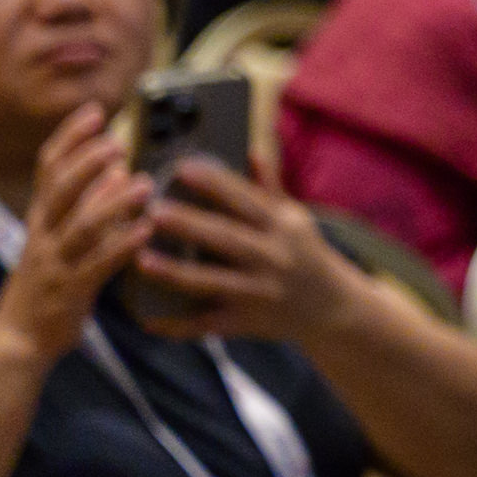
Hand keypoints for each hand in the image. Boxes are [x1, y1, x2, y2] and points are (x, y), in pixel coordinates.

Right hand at [0, 105, 150, 361]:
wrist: (19, 339)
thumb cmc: (49, 285)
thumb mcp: (62, 240)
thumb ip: (89, 206)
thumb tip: (120, 170)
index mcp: (41, 218)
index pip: (49, 168)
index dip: (70, 137)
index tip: (94, 111)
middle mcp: (43, 235)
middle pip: (60, 190)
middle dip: (86, 162)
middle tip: (116, 142)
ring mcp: (55, 263)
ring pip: (81, 226)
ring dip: (113, 202)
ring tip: (143, 183)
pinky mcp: (70, 291)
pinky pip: (98, 265)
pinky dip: (122, 245)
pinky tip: (146, 231)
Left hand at [132, 158, 363, 343]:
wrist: (335, 309)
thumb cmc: (308, 256)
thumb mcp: (297, 219)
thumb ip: (271, 187)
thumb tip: (252, 150)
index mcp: (282, 226)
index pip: (246, 199)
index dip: (214, 183)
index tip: (182, 168)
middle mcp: (272, 257)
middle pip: (225, 238)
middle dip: (189, 225)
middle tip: (152, 211)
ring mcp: (259, 292)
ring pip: (211, 282)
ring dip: (175, 272)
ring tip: (141, 260)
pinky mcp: (247, 322)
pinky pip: (208, 324)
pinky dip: (178, 326)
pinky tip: (149, 320)